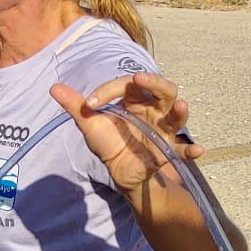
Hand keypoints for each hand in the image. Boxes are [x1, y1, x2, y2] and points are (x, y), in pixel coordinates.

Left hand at [51, 71, 204, 196]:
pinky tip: (197, 150)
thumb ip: (76, 107)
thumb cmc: (109, 143)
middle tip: (140, 78)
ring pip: (177, 115)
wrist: (120, 172)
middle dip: (154, 83)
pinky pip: (184, 151)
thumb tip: (53, 88)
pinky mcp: (169, 151)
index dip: (109, 90)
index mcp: (135, 101)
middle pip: (163, 90)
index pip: (127, 85)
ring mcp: (164, 130)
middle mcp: (154, 111)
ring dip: (179, 111)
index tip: (90, 103)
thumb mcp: (91, 125)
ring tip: (181, 105)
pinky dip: (191, 150)